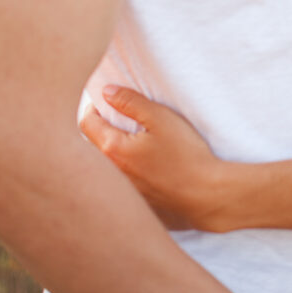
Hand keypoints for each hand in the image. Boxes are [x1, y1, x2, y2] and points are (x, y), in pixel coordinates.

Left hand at [80, 87, 223, 230]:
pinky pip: (119, 180)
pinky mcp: (134, 201)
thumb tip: (106, 91)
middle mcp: (110, 172)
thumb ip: (130, 101)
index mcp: (112, 149)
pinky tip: (147, 164)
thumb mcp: (160, 118)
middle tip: (122, 117)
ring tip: (134, 139)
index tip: (109, 101)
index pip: (87, 123)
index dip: (95, 107)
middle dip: (102, 127)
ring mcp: (121, 190)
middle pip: (91, 144)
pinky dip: (125, 168)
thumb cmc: (185, 153)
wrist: (204, 195)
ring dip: (112, 148)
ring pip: (105, 163)